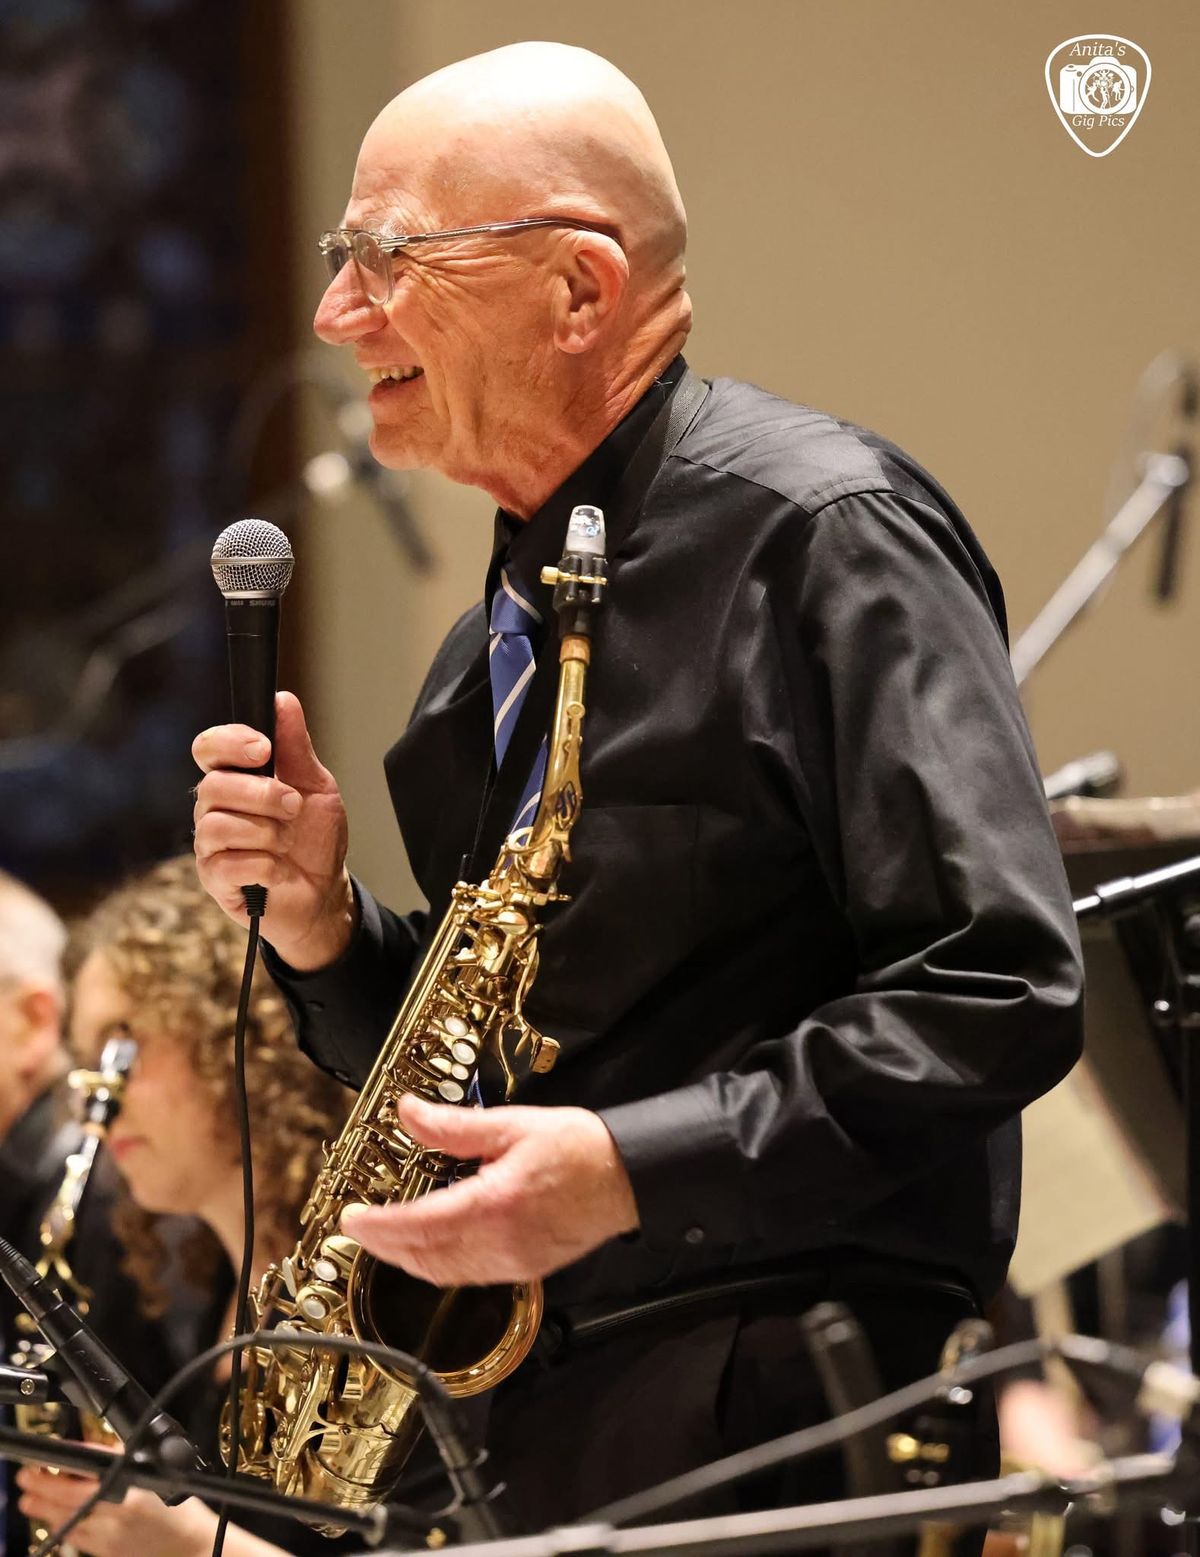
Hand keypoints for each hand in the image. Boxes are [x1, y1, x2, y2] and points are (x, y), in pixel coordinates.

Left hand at [16, 1465, 217, 1556]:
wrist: (188, 1547)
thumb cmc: (177, 1509)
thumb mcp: (155, 1473)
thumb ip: (123, 1462)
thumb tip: (92, 1452)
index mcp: (135, 1486)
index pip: (93, 1468)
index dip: (66, 1463)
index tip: (49, 1455)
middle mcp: (120, 1510)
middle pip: (72, 1496)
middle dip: (45, 1486)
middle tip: (27, 1477)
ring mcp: (110, 1534)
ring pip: (68, 1519)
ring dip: (45, 1508)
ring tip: (30, 1499)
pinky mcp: (106, 1552)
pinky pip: (76, 1537)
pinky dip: (61, 1526)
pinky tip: (53, 1518)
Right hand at [192, 691, 354, 968]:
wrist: (325, 892)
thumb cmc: (315, 838)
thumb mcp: (317, 786)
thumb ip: (296, 746)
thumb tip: (283, 700)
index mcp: (235, 779)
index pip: (208, 748)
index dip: (230, 743)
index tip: (264, 749)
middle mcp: (214, 809)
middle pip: (212, 786)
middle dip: (262, 794)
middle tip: (293, 806)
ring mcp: (210, 845)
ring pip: (217, 825)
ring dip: (265, 832)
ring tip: (286, 842)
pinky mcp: (215, 880)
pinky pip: (227, 863)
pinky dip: (264, 864)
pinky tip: (278, 869)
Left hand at [342, 1095, 639, 1282]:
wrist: (628, 1178)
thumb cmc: (580, 1149)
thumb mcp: (513, 1125)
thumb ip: (455, 1126)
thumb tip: (409, 1113)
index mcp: (493, 1204)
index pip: (419, 1225)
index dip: (378, 1227)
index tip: (352, 1220)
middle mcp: (499, 1243)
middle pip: (425, 1258)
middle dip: (386, 1248)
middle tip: (360, 1229)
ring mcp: (513, 1262)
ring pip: (444, 1272)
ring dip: (409, 1259)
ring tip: (387, 1237)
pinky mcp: (526, 1269)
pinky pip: (469, 1275)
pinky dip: (440, 1264)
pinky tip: (433, 1245)